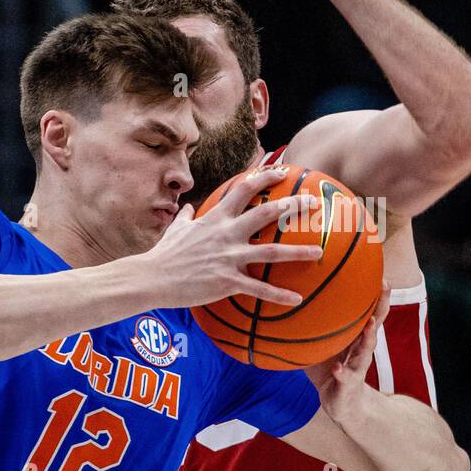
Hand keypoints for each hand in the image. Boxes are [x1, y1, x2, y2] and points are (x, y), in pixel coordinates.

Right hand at [137, 166, 321, 308]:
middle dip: (293, 206)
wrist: (152, 277)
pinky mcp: (227, 281)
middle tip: (315, 202)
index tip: (282, 171)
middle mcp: (227, 233)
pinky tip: (298, 300)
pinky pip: (259, 290)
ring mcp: (229, 257)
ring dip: (298, 251)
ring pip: (271, 252)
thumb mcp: (176, 229)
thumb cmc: (164, 254)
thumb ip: (186, 217)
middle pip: (267, 213)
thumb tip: (188, 207)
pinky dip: (280, 296)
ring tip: (319, 251)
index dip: (265, 177)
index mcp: (216, 218)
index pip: (244, 189)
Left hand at [305, 278, 389, 421]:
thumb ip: (310, 327)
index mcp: (356, 336)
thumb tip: (286, 302)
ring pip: (366, 349)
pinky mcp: (350, 384)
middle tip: (385, 285)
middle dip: (381, 304)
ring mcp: (358, 366)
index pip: (368, 309)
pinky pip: (346, 377)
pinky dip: (342, 372)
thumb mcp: (321, 345)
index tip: (377, 268)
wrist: (342, 404)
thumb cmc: (330, 368)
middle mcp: (361, 348)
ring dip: (368, 337)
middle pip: (376, 323)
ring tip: (368, 325)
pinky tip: (337, 367)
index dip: (374, 290)